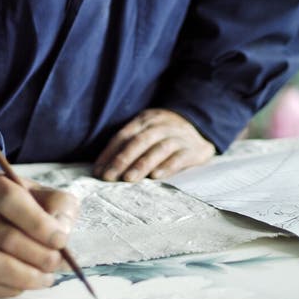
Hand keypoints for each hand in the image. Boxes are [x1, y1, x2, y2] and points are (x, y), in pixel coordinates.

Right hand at [0, 172, 79, 298]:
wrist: (1, 217)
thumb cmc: (28, 205)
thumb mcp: (47, 194)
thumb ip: (59, 206)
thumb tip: (61, 231)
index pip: (9, 199)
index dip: (37, 222)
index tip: (60, 239)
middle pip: (4, 237)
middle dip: (38, 254)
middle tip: (58, 261)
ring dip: (26, 275)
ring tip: (47, 276)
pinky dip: (13, 288)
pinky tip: (29, 281)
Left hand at [92, 109, 214, 181]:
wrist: (200, 128)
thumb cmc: (164, 135)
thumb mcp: (147, 131)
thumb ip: (129, 144)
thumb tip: (103, 168)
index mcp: (145, 120)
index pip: (124, 135)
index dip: (109, 153)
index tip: (98, 171)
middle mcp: (161, 125)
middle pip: (139, 141)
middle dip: (122, 160)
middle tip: (109, 177)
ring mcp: (179, 136)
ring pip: (158, 148)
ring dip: (142, 164)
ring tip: (129, 179)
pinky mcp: (194, 149)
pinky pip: (180, 157)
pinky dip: (167, 166)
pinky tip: (156, 176)